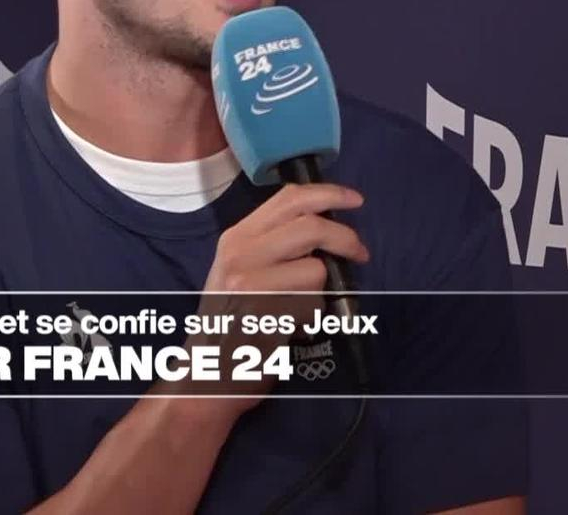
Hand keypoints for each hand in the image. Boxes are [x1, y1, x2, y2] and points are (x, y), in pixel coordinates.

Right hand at [171, 183, 366, 414]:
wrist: (207, 374)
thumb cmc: (231, 322)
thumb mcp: (241, 269)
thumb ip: (274, 241)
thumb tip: (325, 222)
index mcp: (236, 237)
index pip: (289, 199)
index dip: (329, 194)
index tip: (355, 201)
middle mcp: (239, 253)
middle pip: (311, 226)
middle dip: (345, 239)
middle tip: (360, 254)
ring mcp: (249, 283)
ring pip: (316, 269)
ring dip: (322, 291)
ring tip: (302, 307)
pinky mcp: (264, 315)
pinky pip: (313, 306)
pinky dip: (314, 317)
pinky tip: (292, 328)